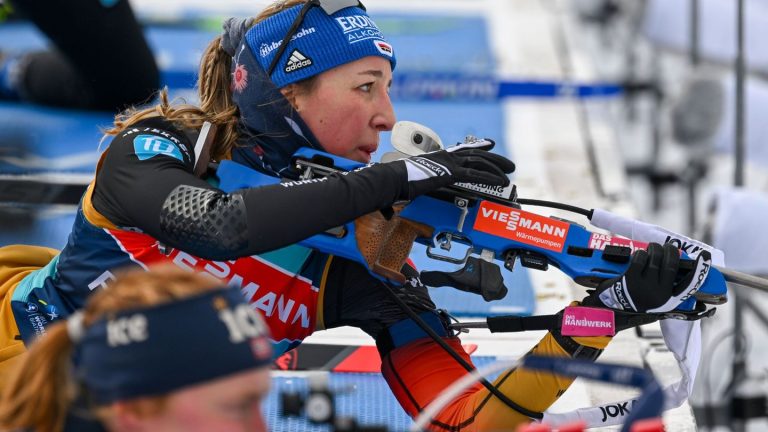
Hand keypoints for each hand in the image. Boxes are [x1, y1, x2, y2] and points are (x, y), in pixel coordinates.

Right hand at [401, 142, 514, 199]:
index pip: (463, 149)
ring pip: (479, 162)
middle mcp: (446, 156)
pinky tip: (500, 181)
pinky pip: (475, 174)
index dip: (478, 146)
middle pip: (476, 154)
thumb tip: (419, 191)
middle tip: (509, 164)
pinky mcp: (450, 172)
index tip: (490, 144)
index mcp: (439, 157)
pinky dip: (489, 177)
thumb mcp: (414, 180)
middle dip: (495, 159)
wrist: (393, 180)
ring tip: (509, 173)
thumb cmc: (398, 182)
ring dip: (497, 167)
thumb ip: (421, 182)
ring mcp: (449, 163)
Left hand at [582, 242, 711, 312]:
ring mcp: (645, 287)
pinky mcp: (631, 279)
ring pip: (655, 259)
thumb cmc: (638, 301)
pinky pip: (640, 259)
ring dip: (655, 249)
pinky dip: (641, 253)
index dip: (700, 270)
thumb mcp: (657, 300)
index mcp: (669, 299)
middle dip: (670, 250)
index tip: (705, 256)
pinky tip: (640, 254)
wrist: (613, 309)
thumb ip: (668, 287)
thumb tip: (678, 264)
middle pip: (671, 264)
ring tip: (653, 247)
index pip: (689, 284)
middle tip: (668, 246)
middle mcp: (660, 294)